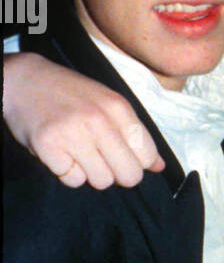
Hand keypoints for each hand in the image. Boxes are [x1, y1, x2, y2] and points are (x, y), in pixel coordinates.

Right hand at [3, 52, 163, 188]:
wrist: (24, 80)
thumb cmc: (70, 95)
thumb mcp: (108, 104)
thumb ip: (135, 134)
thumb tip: (159, 166)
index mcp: (119, 108)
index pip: (147, 156)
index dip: (137, 163)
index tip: (122, 156)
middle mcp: (100, 121)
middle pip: (129, 176)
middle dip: (117, 174)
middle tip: (100, 159)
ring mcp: (73, 134)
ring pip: (101, 181)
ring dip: (90, 173)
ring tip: (77, 152)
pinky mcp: (49, 147)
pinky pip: (72, 180)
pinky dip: (66, 172)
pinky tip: (60, 152)